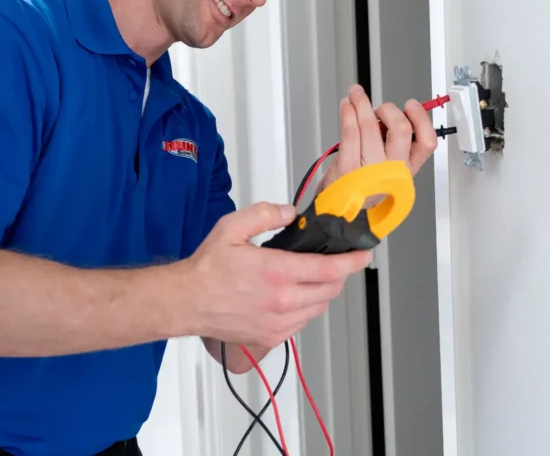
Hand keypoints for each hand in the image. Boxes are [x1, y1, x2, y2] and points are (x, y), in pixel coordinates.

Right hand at [181, 201, 371, 348]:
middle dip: (339, 273)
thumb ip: (265, 214)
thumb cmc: (207, 268)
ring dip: (323, 291)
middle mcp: (282, 300)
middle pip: (331, 289)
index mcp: (277, 271)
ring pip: (319, 307)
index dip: (353, 261)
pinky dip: (306, 308)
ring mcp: (278, 322)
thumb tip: (291, 213)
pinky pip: (303, 322)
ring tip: (311, 277)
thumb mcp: (232, 227)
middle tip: (335, 261)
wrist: (186, 302)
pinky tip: (293, 295)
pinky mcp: (271, 336)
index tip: (363, 253)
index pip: (330, 268)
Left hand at [318, 84, 437, 195]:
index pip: (426, 142)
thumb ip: (394, 145)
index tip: (411, 106)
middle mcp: (392, 171)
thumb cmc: (364, 188)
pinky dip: (348, 113)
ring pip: (370, 126)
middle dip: (389, 109)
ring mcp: (369, 170)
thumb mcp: (389, 170)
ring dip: (362, 103)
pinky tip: (347, 106)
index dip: (421, 119)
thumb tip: (394, 113)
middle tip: (380, 108)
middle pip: (400, 129)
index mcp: (407, 170)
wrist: (341, 213)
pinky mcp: (348, 168)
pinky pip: (350, 132)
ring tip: (356, 95)